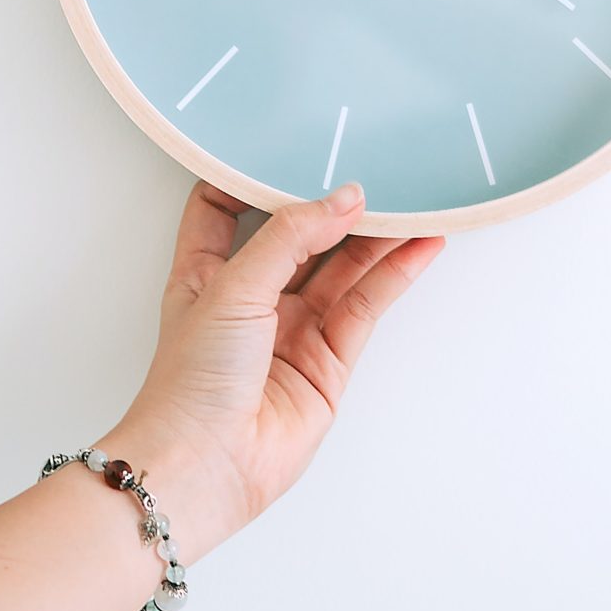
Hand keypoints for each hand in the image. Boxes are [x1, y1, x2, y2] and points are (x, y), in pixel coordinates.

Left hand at [102, 181, 444, 560]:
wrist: (204, 466)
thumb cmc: (190, 384)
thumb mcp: (232, 286)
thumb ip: (290, 237)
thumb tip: (342, 198)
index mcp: (206, 274)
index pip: (223, 210)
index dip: (250, 178)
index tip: (287, 145)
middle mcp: (250, 299)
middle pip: (300, 237)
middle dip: (332, 206)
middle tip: (372, 167)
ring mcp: (291, 331)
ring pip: (342, 269)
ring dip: (377, 236)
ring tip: (414, 198)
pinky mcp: (328, 362)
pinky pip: (367, 306)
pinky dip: (395, 275)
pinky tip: (419, 245)